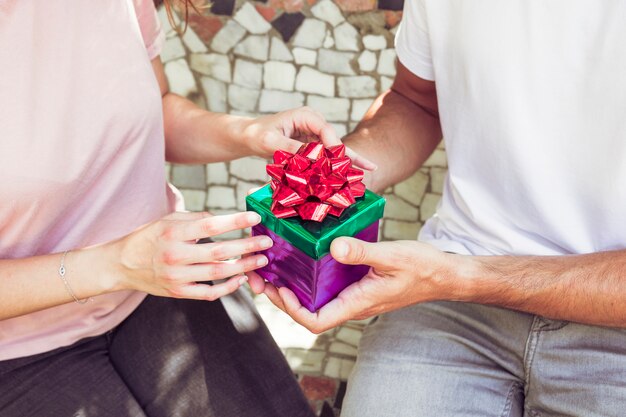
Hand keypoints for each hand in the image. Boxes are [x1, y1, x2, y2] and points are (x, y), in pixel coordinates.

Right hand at [109, 211, 272, 300]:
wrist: (121, 265)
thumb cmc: (148, 237)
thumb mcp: (167, 220)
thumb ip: (195, 219)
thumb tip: (223, 219)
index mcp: (173, 233)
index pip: (209, 225)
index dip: (234, 222)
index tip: (255, 218)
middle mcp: (175, 256)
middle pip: (218, 252)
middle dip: (246, 247)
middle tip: (267, 242)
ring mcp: (176, 277)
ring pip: (217, 274)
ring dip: (243, 267)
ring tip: (261, 260)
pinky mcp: (178, 293)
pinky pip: (208, 293)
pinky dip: (227, 288)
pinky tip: (241, 279)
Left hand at [241, 107, 376, 170]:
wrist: (249, 137)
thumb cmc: (257, 135)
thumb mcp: (271, 141)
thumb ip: (291, 148)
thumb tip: (311, 159)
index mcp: (306, 116)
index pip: (326, 130)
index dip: (335, 147)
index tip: (341, 164)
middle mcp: (314, 123)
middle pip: (335, 141)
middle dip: (350, 156)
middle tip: (370, 168)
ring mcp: (315, 135)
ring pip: (334, 151)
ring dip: (346, 163)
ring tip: (369, 172)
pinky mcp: (312, 147)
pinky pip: (326, 158)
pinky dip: (336, 167)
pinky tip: (352, 176)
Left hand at [248, 238, 464, 332]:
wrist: (443, 274)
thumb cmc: (422, 268)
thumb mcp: (392, 256)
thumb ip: (362, 253)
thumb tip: (334, 246)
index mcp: (357, 302)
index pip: (316, 321)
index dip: (292, 310)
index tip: (279, 289)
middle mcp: (352, 303)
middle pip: (309, 310)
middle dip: (282, 297)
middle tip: (261, 275)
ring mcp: (354, 294)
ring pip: (316, 298)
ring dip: (293, 286)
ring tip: (274, 265)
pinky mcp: (358, 284)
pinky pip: (328, 286)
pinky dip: (311, 275)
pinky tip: (304, 256)